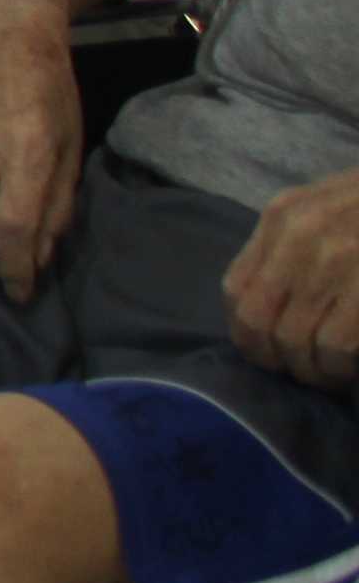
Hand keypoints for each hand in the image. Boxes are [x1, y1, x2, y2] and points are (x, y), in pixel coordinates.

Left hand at [228, 173, 358, 385]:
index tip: (267, 348)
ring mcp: (332, 262)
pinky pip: (333, 347)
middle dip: (272, 358)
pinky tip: (349, 369)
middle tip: (299, 370)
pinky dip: (338, 368)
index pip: (235, 288)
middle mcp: (297, 236)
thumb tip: (276, 306)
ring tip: (328, 374)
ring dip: (309, 370)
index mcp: (283, 215)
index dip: (246, 330)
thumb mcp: (328, 209)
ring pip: (291, 340)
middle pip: (255, 320)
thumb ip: (295, 245)